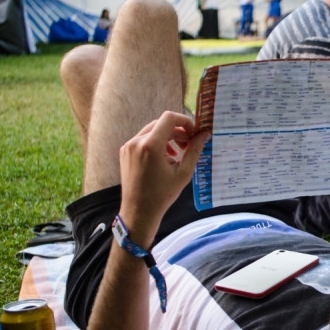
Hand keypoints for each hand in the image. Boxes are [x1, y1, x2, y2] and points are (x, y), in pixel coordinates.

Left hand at [118, 111, 207, 232]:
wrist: (138, 211)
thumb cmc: (162, 195)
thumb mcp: (183, 172)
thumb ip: (194, 150)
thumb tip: (205, 134)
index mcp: (151, 145)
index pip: (169, 118)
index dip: (184, 121)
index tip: (193, 133)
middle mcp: (137, 142)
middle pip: (161, 123)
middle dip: (177, 131)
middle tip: (189, 144)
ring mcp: (129, 146)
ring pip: (152, 131)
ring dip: (167, 137)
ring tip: (178, 153)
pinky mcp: (125, 152)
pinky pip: (143, 140)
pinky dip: (156, 143)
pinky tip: (165, 158)